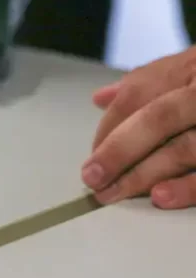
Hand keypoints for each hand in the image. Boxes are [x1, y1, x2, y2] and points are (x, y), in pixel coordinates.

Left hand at [82, 46, 195, 208]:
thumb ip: (154, 79)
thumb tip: (102, 98)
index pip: (142, 92)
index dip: (112, 125)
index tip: (91, 155)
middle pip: (160, 118)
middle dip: (120, 150)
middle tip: (93, 179)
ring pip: (188, 147)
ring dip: (149, 173)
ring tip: (119, 193)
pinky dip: (191, 186)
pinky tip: (164, 198)